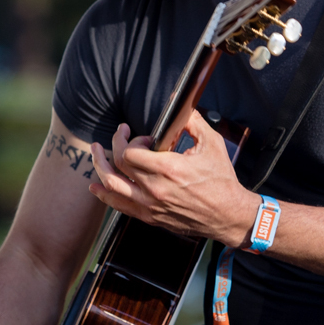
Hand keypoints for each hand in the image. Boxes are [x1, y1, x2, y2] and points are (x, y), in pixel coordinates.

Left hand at [88, 111, 253, 243]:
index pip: (129, 152)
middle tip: (114, 137)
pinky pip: (120, 207)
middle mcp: (155, 188)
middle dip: (112, 146)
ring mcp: (150, 205)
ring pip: (111, 187)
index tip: (139, 137)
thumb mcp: (212, 144)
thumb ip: (193, 122)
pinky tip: (96, 188)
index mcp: (168, 169)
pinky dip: (105, 195)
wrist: (228, 215)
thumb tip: (182, 107)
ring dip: (99, 168)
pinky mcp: (151, 217)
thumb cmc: (222, 182)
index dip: (129, 140)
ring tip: (95, 155)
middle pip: (117, 165)